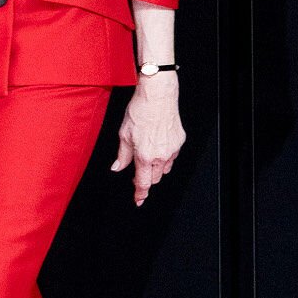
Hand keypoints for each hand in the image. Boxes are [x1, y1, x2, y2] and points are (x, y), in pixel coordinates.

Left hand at [110, 77, 185, 205]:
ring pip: (164, 168)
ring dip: (155, 168)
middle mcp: (161, 155)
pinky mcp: (179, 141)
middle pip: (154, 178)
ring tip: (147, 154)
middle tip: (136, 171)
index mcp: (145, 156)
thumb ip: (122, 155)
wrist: (158, 96)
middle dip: (145, 178)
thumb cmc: (140, 111)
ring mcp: (172, 149)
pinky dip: (164, 156)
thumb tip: (117, 167)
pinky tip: (157, 144)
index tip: (138, 200)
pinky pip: (172, 156)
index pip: (143, 183)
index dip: (140, 194)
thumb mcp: (124, 134)